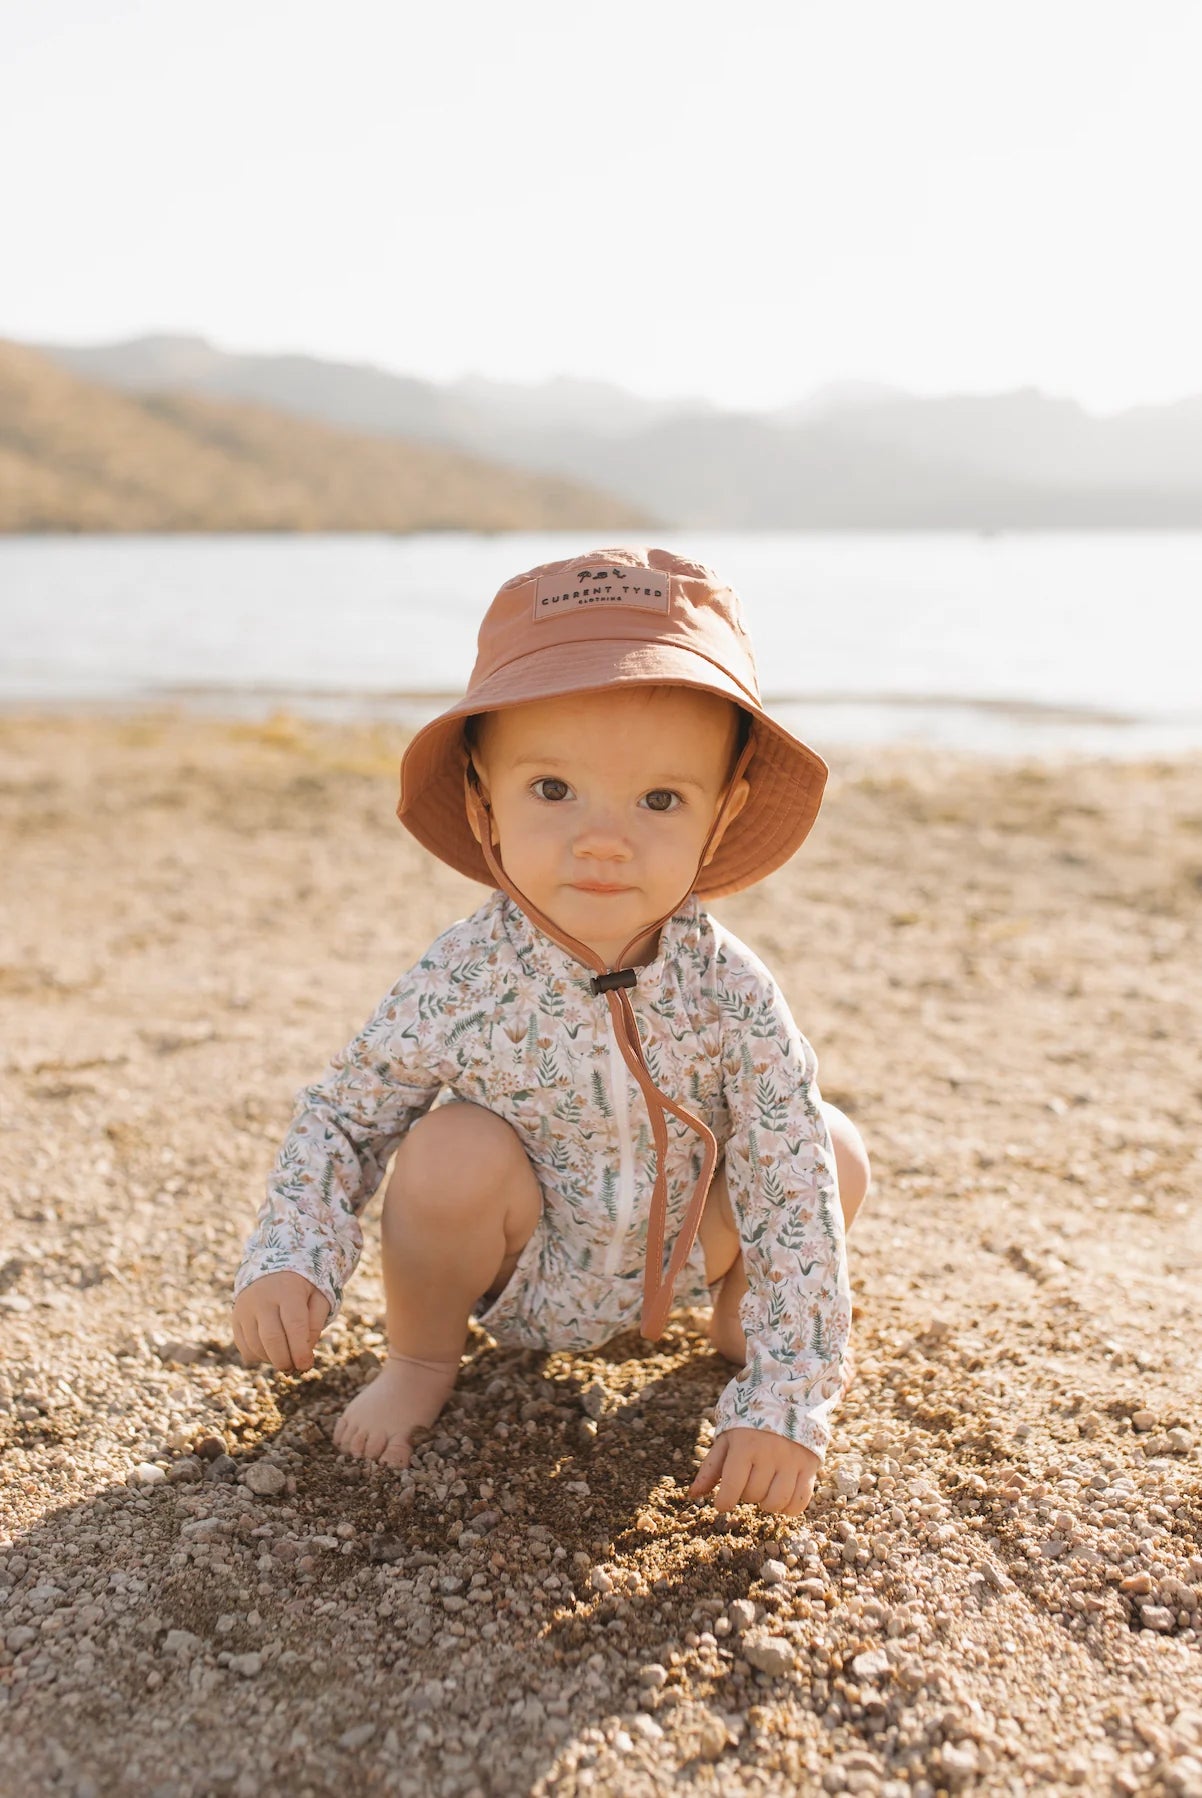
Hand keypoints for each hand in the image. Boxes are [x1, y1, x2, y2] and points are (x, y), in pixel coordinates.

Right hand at [232, 1271, 330, 1372]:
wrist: (272, 1264)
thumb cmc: (302, 1285)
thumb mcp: (318, 1296)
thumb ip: (316, 1322)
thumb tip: (306, 1351)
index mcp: (288, 1290)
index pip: (294, 1325)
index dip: (300, 1351)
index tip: (306, 1365)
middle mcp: (262, 1299)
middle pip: (272, 1339)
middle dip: (285, 1360)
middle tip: (296, 1367)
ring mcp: (245, 1308)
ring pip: (256, 1346)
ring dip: (272, 1360)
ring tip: (286, 1357)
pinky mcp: (235, 1318)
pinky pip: (244, 1348)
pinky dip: (259, 1357)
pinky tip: (271, 1351)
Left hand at [689, 1426, 819, 1515]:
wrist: (788, 1394)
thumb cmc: (750, 1419)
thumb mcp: (727, 1436)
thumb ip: (711, 1467)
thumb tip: (693, 1495)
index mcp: (745, 1444)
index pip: (732, 1486)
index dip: (724, 1502)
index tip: (722, 1503)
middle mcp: (770, 1453)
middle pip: (754, 1495)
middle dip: (746, 1494)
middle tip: (747, 1480)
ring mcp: (792, 1460)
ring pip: (777, 1502)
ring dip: (766, 1504)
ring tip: (764, 1491)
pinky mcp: (810, 1464)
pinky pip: (800, 1500)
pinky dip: (789, 1508)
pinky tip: (782, 1497)